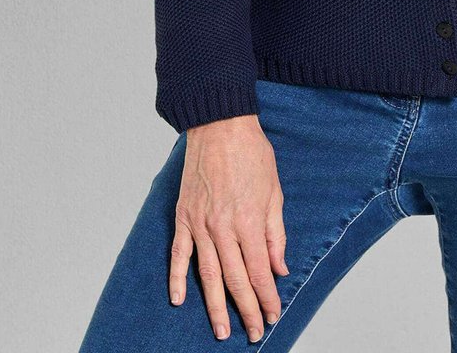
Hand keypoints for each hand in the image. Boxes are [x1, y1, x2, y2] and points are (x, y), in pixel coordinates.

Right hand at [170, 114, 288, 341]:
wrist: (221, 126)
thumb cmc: (252, 154)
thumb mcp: (274, 191)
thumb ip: (276, 233)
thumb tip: (279, 267)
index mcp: (250, 221)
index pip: (259, 271)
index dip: (266, 297)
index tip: (272, 315)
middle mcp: (224, 227)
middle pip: (236, 279)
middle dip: (246, 310)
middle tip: (253, 333)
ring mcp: (200, 223)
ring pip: (208, 274)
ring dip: (214, 305)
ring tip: (220, 330)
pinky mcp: (184, 216)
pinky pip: (179, 253)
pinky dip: (177, 278)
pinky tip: (178, 300)